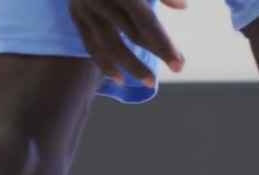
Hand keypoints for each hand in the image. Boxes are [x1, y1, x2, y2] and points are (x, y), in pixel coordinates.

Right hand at [68, 0, 186, 86]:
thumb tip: (183, 8)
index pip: (146, 22)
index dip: (163, 45)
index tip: (179, 64)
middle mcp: (103, 0)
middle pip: (131, 35)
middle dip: (155, 54)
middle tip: (177, 70)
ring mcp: (86, 9)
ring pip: (110, 45)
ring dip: (131, 66)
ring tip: (150, 82)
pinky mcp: (75, 14)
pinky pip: (90, 45)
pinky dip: (104, 63)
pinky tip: (119, 78)